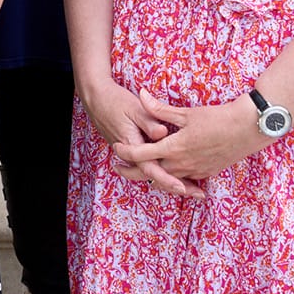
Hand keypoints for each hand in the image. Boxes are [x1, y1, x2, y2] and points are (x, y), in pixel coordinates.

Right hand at [78, 76, 200, 198]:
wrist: (96, 99)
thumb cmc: (115, 101)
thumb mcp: (133, 108)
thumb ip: (149, 121)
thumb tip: (163, 132)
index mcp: (132, 144)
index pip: (151, 168)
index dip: (167, 179)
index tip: (182, 187)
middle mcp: (131, 154)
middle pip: (154, 176)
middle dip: (176, 186)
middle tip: (198, 194)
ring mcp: (131, 154)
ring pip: (152, 173)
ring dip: (172, 181)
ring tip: (193, 189)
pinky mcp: (133, 150)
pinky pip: (149, 166)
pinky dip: (164, 171)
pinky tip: (179, 173)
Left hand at [110, 90, 268, 191]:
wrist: (248, 129)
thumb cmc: (217, 118)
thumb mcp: (186, 112)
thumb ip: (160, 108)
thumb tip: (141, 94)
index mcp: (174, 148)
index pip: (141, 155)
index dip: (125, 152)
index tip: (115, 148)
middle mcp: (182, 165)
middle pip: (150, 173)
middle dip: (131, 171)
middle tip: (117, 167)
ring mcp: (195, 171)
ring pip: (166, 179)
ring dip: (151, 175)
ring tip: (138, 169)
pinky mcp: (206, 173)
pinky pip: (183, 180)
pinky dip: (171, 178)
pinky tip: (166, 172)